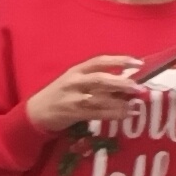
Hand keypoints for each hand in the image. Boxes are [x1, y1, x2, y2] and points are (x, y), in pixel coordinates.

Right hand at [25, 53, 143, 133]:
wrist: (36, 111)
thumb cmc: (60, 94)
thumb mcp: (74, 81)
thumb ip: (95, 79)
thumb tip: (125, 80)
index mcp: (76, 70)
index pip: (100, 61)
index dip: (120, 60)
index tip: (138, 63)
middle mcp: (74, 81)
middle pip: (101, 79)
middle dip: (121, 83)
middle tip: (139, 88)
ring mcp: (73, 98)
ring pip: (100, 98)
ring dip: (120, 102)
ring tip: (136, 104)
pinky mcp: (73, 113)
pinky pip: (97, 113)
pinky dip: (113, 114)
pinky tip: (126, 114)